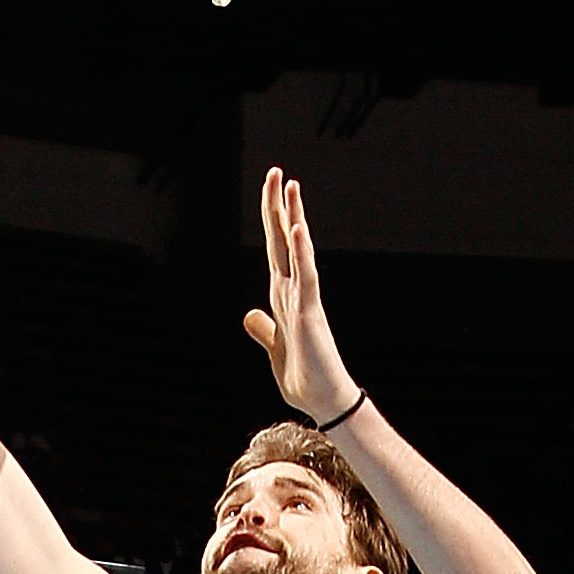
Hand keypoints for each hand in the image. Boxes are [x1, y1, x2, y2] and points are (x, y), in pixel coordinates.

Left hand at [242, 169, 356, 425]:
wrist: (323, 401)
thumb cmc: (304, 377)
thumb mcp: (274, 350)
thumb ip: (264, 330)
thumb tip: (250, 315)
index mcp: (283, 297)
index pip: (276, 250)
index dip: (273, 221)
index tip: (272, 191)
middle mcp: (294, 291)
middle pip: (284, 240)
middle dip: (279, 206)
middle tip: (277, 172)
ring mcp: (303, 299)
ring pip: (296, 250)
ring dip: (293, 217)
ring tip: (291, 185)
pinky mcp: (310, 313)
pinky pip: (305, 276)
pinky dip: (301, 252)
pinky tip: (298, 228)